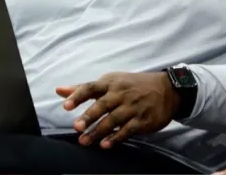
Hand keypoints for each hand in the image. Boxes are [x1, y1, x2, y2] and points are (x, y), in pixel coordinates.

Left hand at [56, 71, 178, 148]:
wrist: (167, 89)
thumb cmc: (132, 85)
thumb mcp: (110, 81)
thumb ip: (84, 88)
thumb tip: (59, 90)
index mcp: (111, 83)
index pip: (91, 88)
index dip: (78, 96)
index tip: (66, 106)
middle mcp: (121, 94)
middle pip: (102, 105)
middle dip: (89, 116)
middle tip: (76, 127)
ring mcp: (132, 107)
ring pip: (113, 120)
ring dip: (98, 131)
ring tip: (84, 141)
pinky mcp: (142, 119)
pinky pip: (127, 130)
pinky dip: (116, 138)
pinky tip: (105, 145)